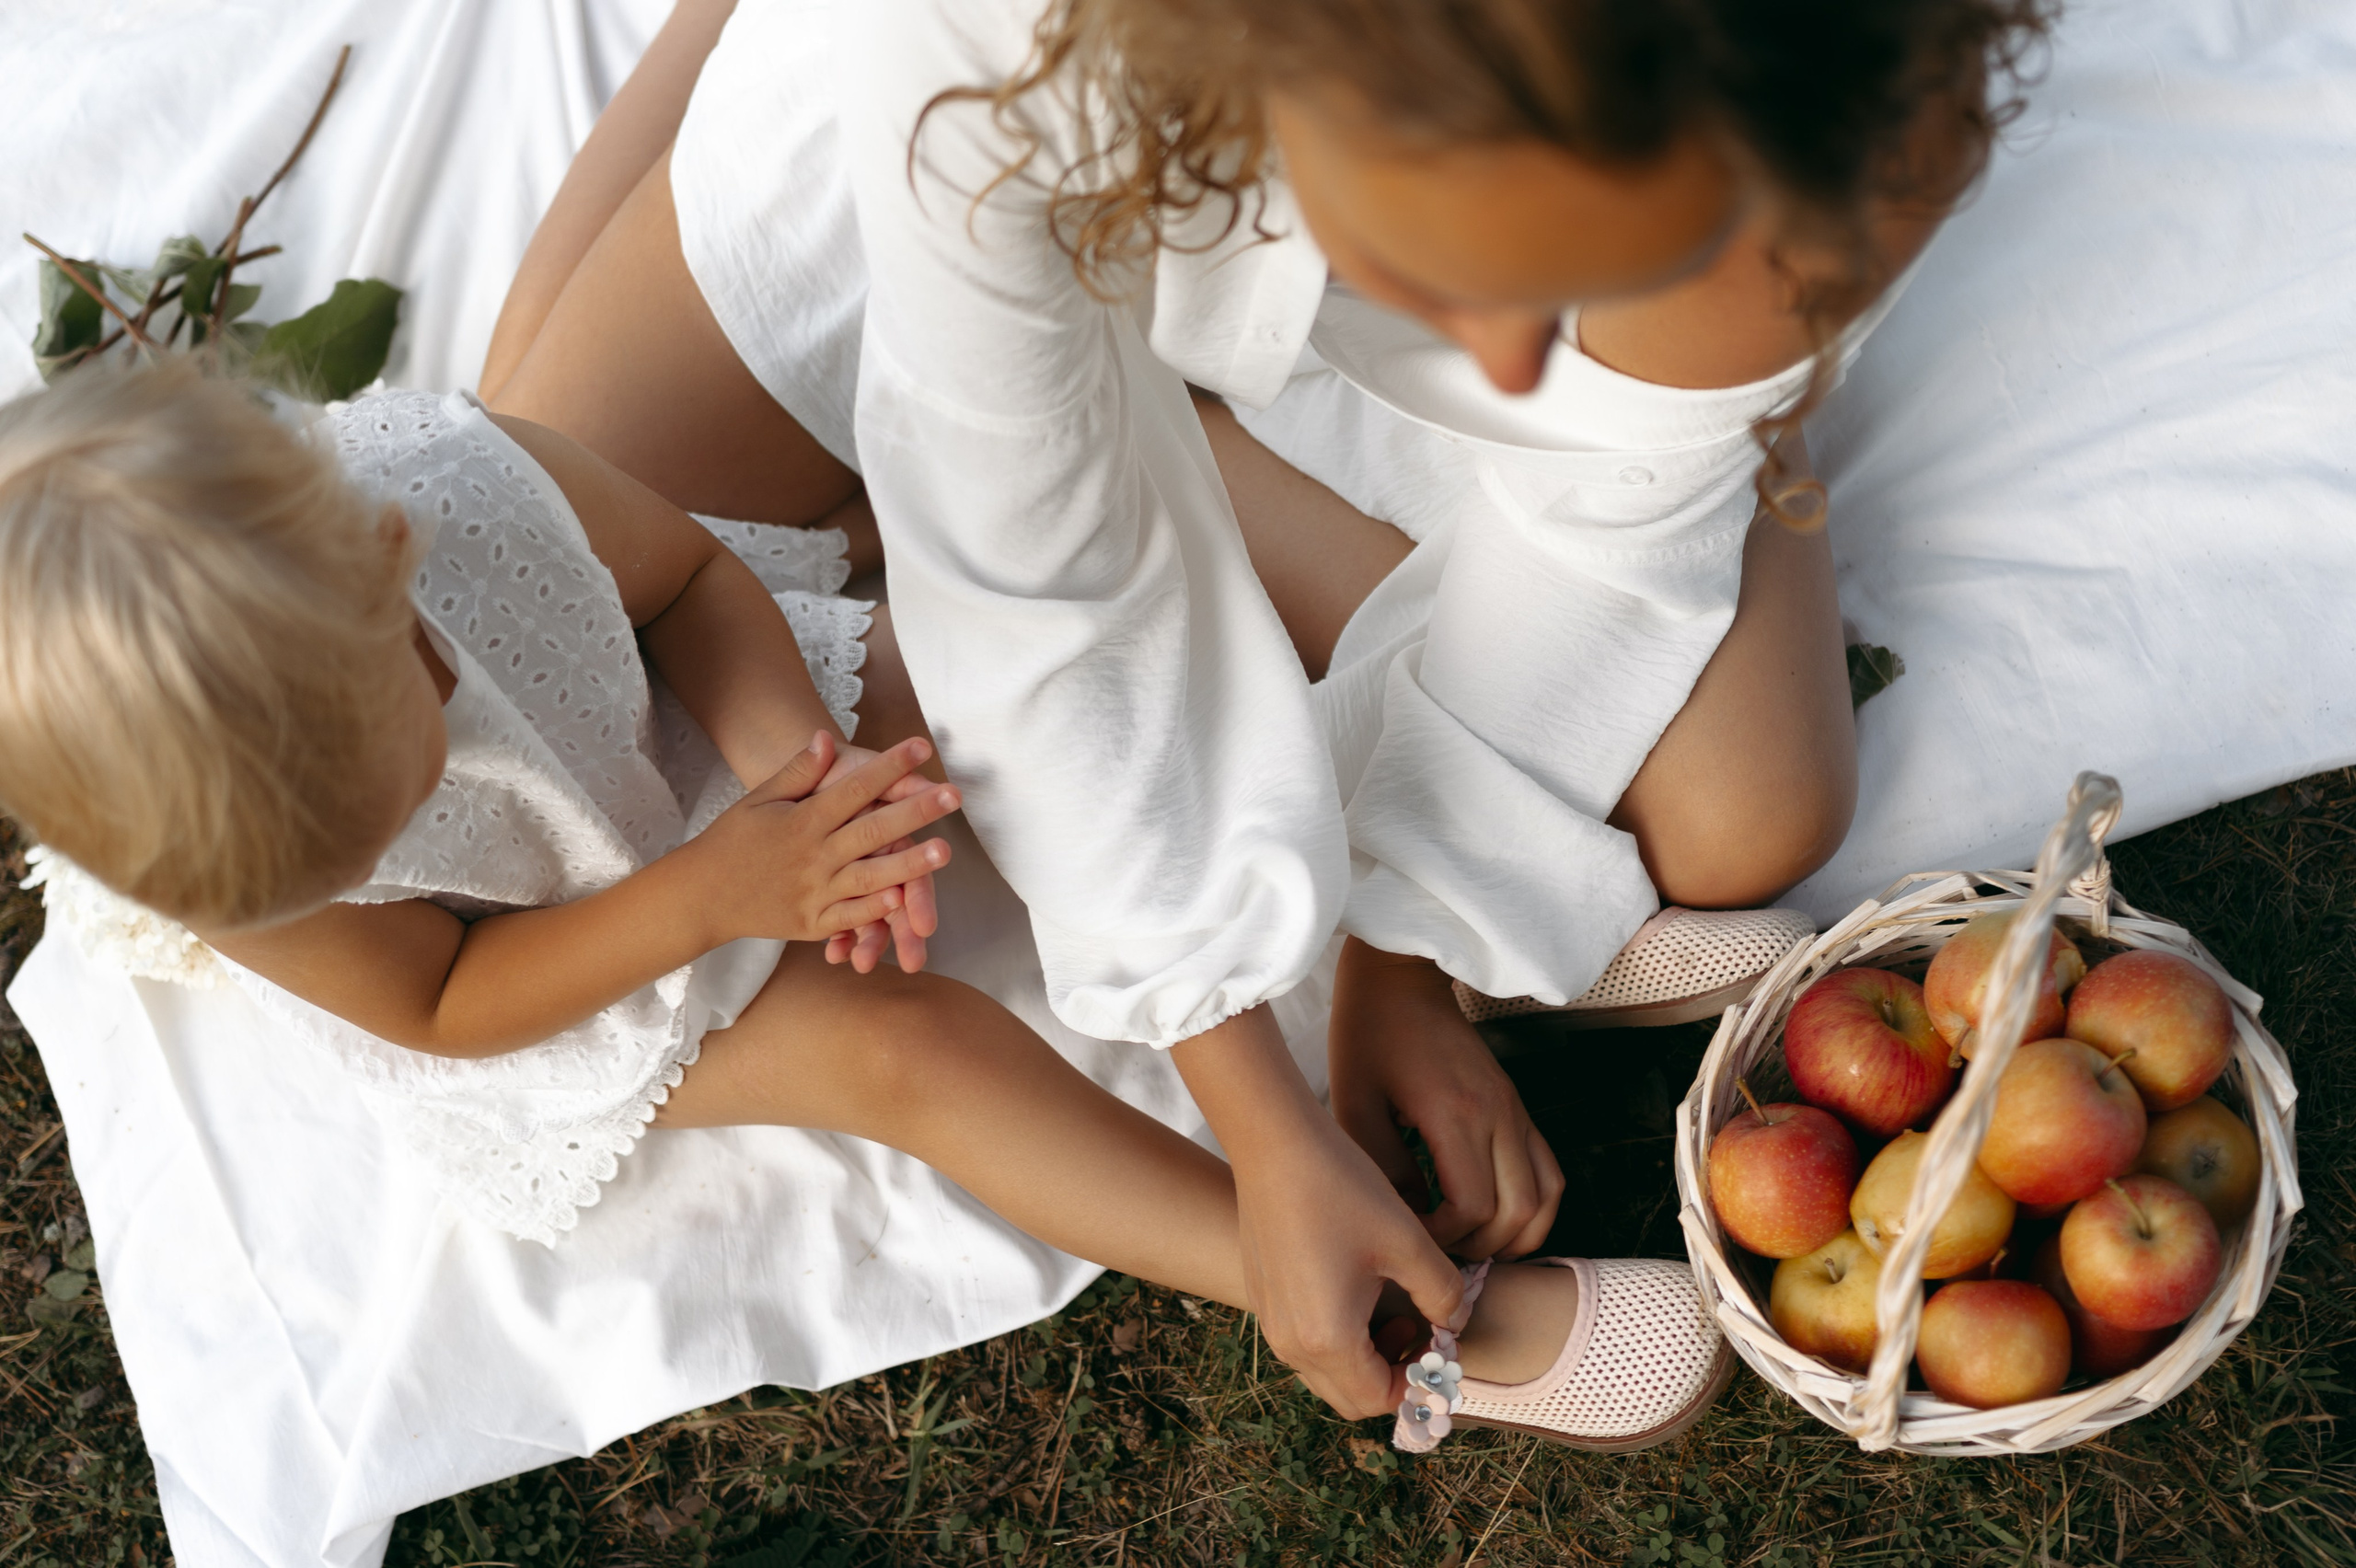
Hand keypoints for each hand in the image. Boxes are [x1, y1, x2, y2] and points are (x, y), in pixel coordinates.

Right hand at [686, 733, 957, 946]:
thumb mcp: (760, 799)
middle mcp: (812, 856)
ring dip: (908, 865)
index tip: (921, 746)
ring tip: (944, 850)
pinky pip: (851, 917)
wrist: (701, 896)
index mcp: (802, 821)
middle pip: (871, 831)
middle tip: (953, 795)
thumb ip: (798, 772)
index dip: (889, 766)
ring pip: (869, 878)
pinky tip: (905, 900)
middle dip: (915, 812)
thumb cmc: (733, 841)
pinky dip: (876, 911)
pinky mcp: (813, 923)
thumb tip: (826, 737)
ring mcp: (814, 893)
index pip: (854, 788)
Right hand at [1173, 1007, 1467, 1420]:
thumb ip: (1445, 1296)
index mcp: (1328, 1339)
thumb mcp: (1409, 1244)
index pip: (1380, 1399)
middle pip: (1350, 1396)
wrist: (1275, 1144)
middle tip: (1419, 1328)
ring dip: (1365, 1357)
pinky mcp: (1261, 1298)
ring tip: (1392, 1306)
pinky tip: (1356, 1286)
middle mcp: (1291, 1343)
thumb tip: (1454, 1323)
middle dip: (1392, 1374)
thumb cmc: (1343, 1190)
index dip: (1419, 1381)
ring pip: (1325, 1372)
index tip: (1440, 1342)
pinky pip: (1303, 1342)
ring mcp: (1270, 1321)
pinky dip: (1336, 1336)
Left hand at [1330, 938, 1562, 1260]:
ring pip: (1547, 1197)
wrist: (1401, 977)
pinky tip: (1496, 1220)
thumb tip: (1412, 1216)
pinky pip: (1549, 1171)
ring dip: (1516, 1235)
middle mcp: (1498, 1114)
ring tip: (1472, 1244)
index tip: (1407, 1236)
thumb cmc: (1369, 1034)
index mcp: (1455, 1113)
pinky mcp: (1517, 1107)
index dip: (1441, 1239)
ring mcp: (1515, 1110)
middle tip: (1438, 1250)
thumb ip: (1383, 1166)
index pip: (1471, 1207)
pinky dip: (1534, 1207)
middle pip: (1518, 1213)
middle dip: (1479, 1247)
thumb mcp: (1352, 1102)